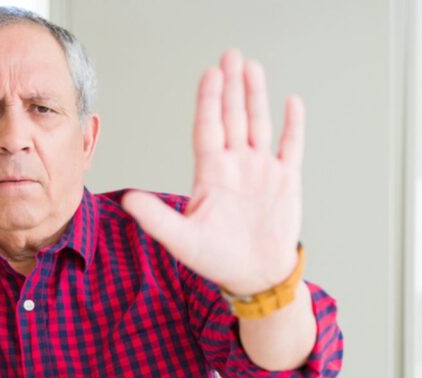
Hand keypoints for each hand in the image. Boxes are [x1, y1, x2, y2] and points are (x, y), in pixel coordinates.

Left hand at [122, 49, 304, 294]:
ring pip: (259, 124)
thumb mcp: (182, 240)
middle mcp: (236, 166)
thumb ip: (157, 218)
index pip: (208, 128)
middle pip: (232, 117)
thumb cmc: (217, 260)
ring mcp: (262, 171)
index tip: (210, 75)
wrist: (255, 278)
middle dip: (231, 86)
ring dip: (256, 97)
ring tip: (252, 68)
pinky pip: (291, 147)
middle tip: (230, 55)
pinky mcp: (286, 181)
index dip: (209, 101)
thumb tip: (128, 200)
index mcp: (211, 174)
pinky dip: (293, 125)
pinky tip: (291, 103)